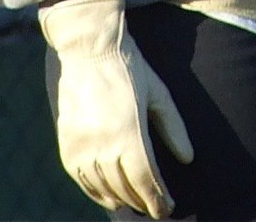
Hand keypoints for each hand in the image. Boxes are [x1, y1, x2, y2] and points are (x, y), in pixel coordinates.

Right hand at [40, 0, 193, 216]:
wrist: (89, 48)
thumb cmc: (129, 67)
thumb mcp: (158, 92)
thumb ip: (173, 126)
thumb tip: (188, 158)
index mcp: (129, 131)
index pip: (145, 179)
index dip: (157, 198)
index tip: (167, 208)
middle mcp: (103, 143)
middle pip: (125, 187)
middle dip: (142, 201)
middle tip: (154, 208)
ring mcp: (82, 144)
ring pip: (102, 187)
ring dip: (120, 200)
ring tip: (134, 204)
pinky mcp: (67, 143)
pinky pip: (81, 178)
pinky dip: (95, 191)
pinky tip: (107, 195)